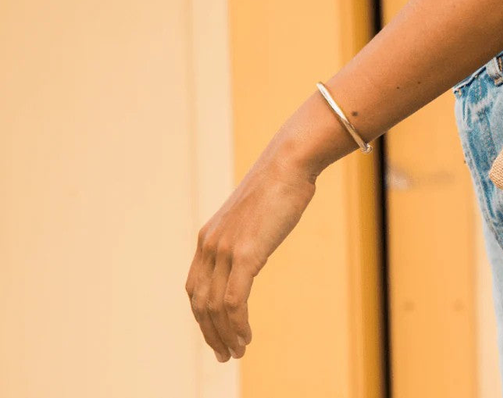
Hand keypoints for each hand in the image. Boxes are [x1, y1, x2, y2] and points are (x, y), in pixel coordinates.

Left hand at [185, 151, 317, 361]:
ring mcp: (225, 251)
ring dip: (224, 335)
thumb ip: (247, 235)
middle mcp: (210, 246)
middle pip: (200, 303)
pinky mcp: (245, 255)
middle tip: (224, 355)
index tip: (216, 334)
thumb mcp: (254, 215)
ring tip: (236, 352)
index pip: (195, 288)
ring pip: (215, 307)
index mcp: (208, 238)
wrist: (288, 165)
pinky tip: (246, 337)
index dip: (202, 316)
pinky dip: (237, 325)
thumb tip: (255, 245)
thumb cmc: (279, 186)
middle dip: (210, 333)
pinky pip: (234, 301)